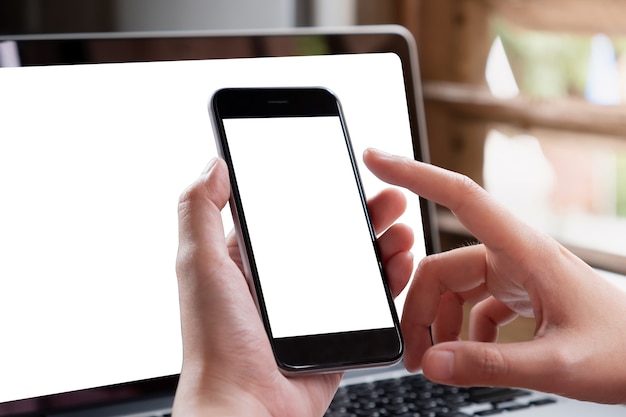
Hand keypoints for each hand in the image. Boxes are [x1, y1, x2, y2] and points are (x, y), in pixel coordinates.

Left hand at [173, 158, 413, 415]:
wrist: (247, 410)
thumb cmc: (215, 343)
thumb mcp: (199, 265)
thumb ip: (200, 210)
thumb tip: (215, 163)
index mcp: (251, 262)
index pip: (291, 215)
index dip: (320, 192)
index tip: (345, 171)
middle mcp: (284, 283)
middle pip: (331, 236)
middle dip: (363, 214)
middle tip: (390, 197)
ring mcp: (313, 309)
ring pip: (356, 264)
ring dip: (382, 241)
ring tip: (402, 226)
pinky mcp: (335, 334)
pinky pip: (369, 300)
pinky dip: (390, 278)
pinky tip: (402, 261)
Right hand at [363, 148, 625, 403]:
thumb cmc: (623, 353)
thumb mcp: (557, 364)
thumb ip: (491, 365)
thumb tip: (433, 362)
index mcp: (526, 252)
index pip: (461, 197)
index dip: (415, 174)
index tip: (376, 161)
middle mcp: (516, 255)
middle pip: (442, 266)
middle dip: (419, 309)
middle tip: (416, 356)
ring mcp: (516, 273)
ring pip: (452, 286)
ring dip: (437, 323)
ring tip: (440, 361)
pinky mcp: (519, 292)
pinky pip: (472, 303)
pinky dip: (461, 330)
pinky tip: (470, 355)